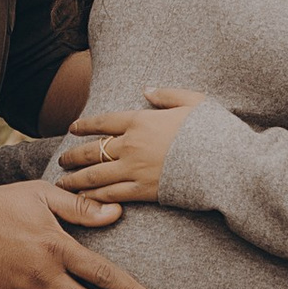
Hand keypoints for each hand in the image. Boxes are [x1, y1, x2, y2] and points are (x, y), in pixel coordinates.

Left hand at [60, 88, 204, 207]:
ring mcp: (135, 169)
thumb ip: (167, 95)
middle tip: (62, 160)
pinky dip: (94, 196)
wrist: (225, 162)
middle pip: (93, 150)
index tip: (73, 128)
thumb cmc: (214, 130)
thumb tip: (146, 90)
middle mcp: (131, 145)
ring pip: (96, 175)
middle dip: (74, 155)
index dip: (85, 125)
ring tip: (63, 181)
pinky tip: (83, 198)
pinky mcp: (144, 191)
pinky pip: (112, 194)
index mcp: (141, 120)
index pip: (104, 121)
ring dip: (76, 178)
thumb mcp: (193, 102)